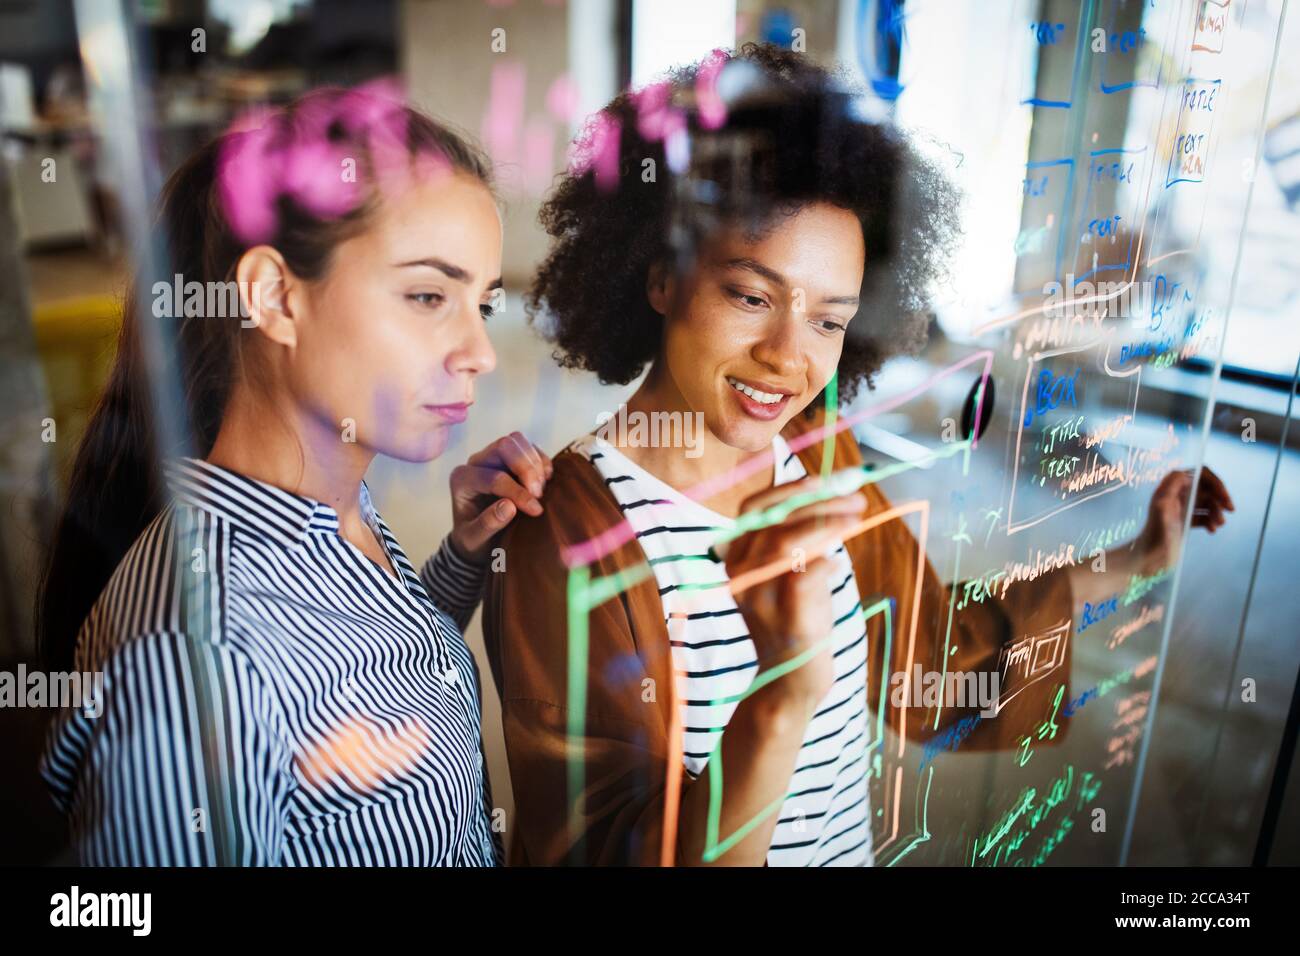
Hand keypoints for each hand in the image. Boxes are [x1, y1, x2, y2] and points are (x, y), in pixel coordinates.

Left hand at [448, 431, 552, 561]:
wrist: (478, 539)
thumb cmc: (473, 538)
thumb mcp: (475, 539)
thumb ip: (488, 524)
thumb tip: (509, 506)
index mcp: (462, 479)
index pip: (493, 476)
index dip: (517, 492)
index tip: (535, 510)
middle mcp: (476, 462)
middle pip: (504, 446)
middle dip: (526, 468)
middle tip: (539, 494)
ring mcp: (493, 457)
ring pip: (517, 441)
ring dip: (535, 463)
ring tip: (542, 490)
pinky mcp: (510, 458)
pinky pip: (529, 447)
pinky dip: (542, 461)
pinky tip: (546, 481)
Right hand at [723, 476, 867, 708]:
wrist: (790, 680)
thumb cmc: (798, 620)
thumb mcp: (793, 571)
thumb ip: (801, 538)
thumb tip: (833, 495)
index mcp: (736, 557)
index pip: (753, 507)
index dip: (790, 489)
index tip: (827, 481)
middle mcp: (740, 575)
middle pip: (772, 520)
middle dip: (818, 501)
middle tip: (856, 498)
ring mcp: (759, 598)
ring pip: (784, 543)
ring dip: (826, 524)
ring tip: (857, 518)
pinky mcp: (784, 619)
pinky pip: (802, 577)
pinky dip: (825, 562)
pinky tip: (838, 565)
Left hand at [1134, 465, 1233, 574]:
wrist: (1149, 556)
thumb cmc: (1155, 533)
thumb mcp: (1161, 508)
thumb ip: (1172, 489)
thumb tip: (1184, 473)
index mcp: (1171, 486)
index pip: (1199, 474)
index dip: (1215, 482)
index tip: (1224, 497)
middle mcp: (1177, 493)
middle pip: (1207, 488)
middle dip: (1219, 498)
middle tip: (1230, 509)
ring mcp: (1182, 507)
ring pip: (1208, 503)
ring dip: (1217, 512)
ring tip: (1218, 524)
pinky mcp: (1185, 520)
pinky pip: (1205, 516)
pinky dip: (1211, 521)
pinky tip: (1211, 530)